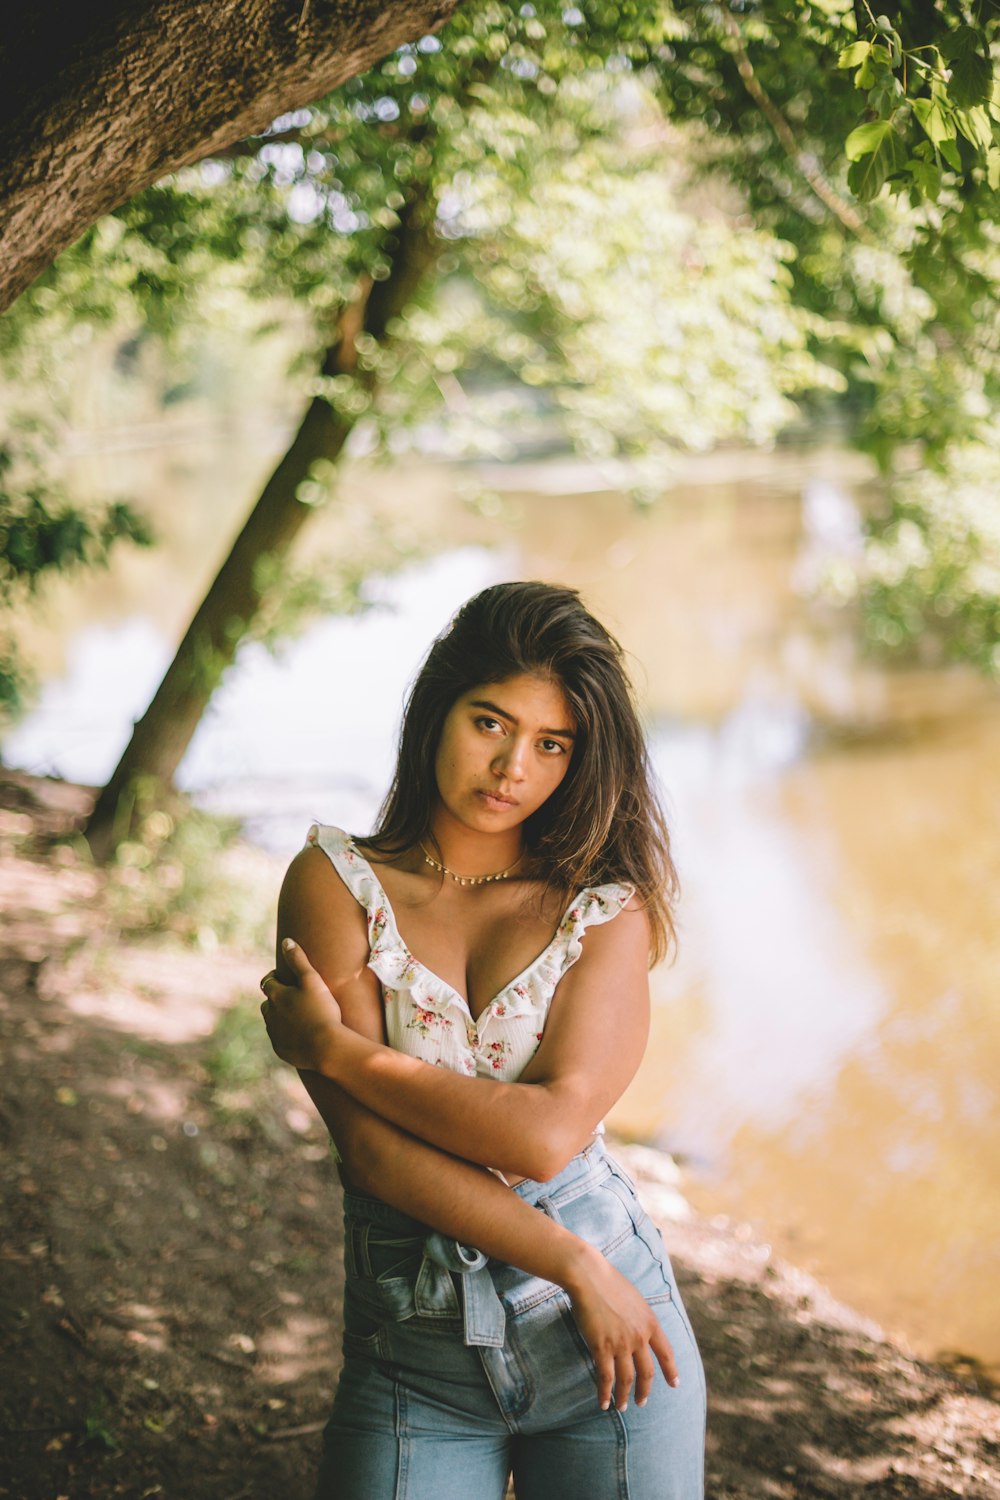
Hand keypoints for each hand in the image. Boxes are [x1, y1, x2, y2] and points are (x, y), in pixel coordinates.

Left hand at [259, 937, 341, 1070]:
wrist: (326, 1047)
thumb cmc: (322, 1010)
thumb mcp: (312, 980)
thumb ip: (298, 959)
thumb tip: (286, 941)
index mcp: (276, 996)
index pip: (268, 982)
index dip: (276, 977)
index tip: (285, 977)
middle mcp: (270, 1015)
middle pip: (268, 1003)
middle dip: (276, 999)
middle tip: (293, 997)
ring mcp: (274, 1034)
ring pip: (272, 1021)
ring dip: (281, 1017)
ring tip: (298, 1015)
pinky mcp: (280, 1050)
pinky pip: (280, 1039)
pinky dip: (287, 1034)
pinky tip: (301, 1034)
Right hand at [562, 1242, 679, 1411]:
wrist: (589, 1276)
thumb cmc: (608, 1282)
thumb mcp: (635, 1299)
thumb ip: (639, 1318)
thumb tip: (639, 1330)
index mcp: (650, 1322)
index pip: (666, 1353)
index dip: (671, 1371)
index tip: (675, 1384)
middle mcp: (639, 1336)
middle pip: (646, 1372)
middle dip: (644, 1390)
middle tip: (641, 1402)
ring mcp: (621, 1344)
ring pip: (626, 1379)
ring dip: (624, 1396)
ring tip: (621, 1407)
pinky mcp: (602, 1347)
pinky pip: (606, 1378)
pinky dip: (605, 1393)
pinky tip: (603, 1403)